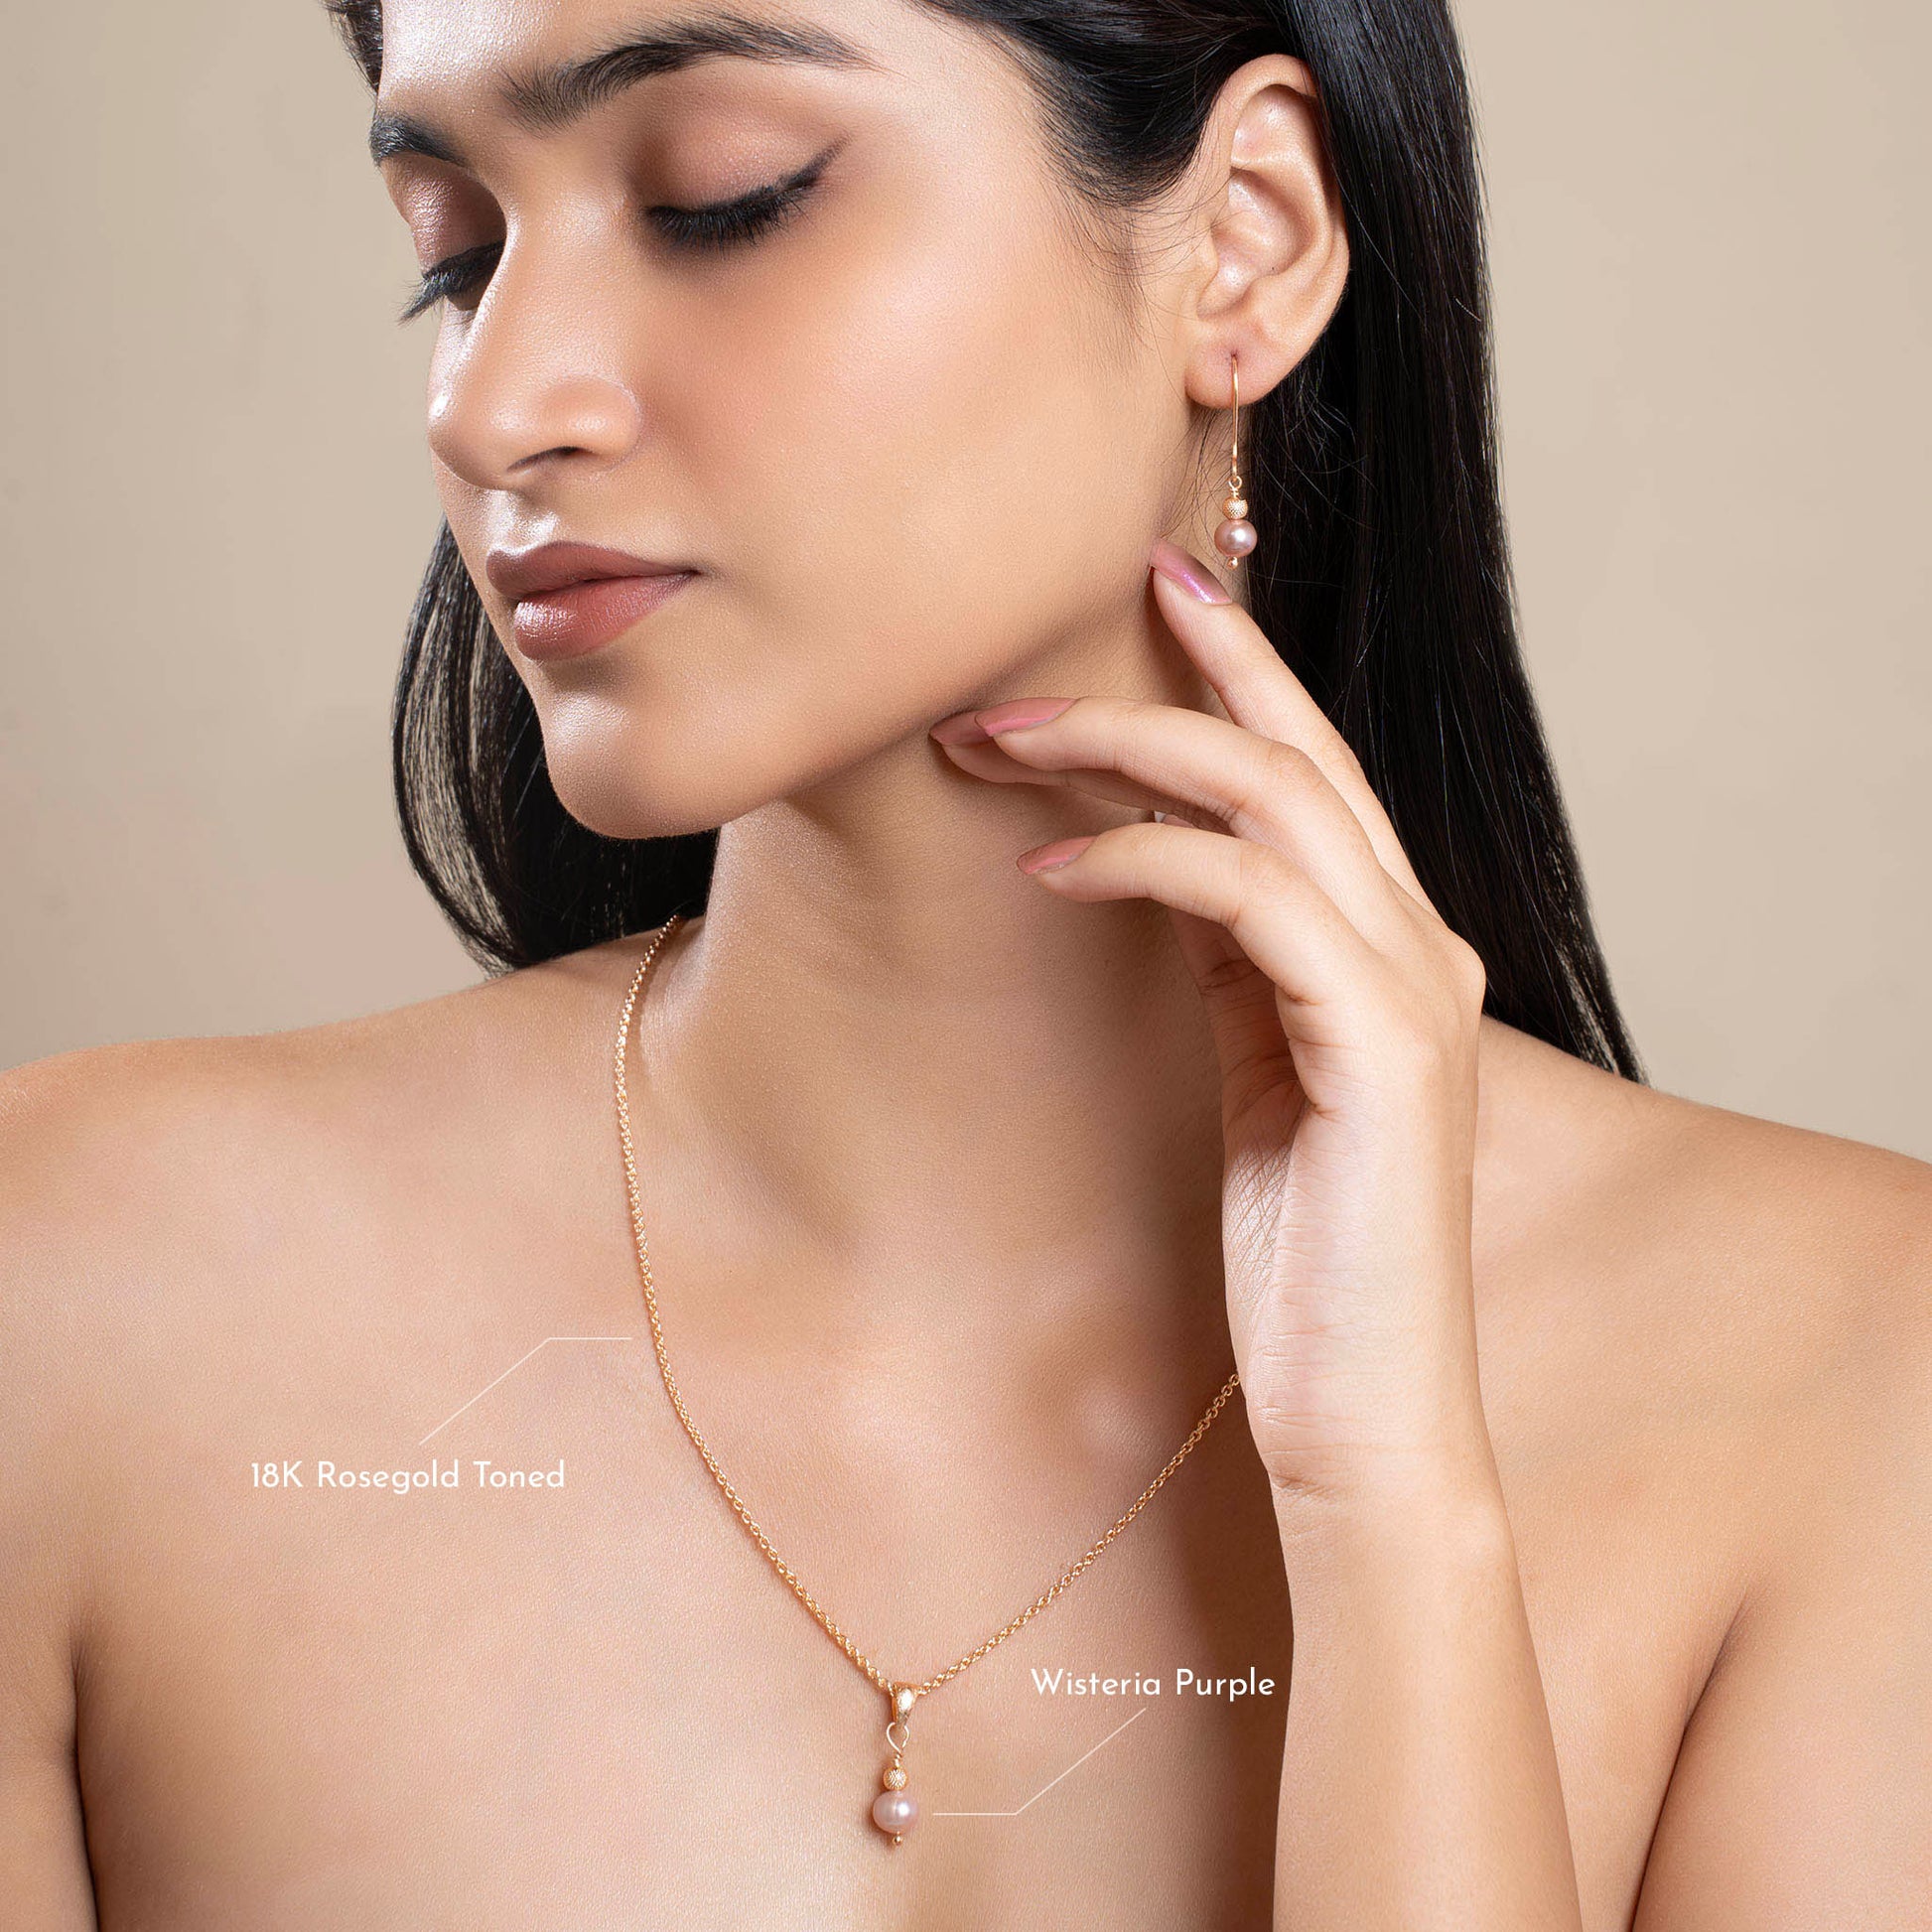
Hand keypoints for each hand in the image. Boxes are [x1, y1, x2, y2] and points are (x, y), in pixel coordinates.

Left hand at [928, 540, 1494, 1511]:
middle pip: (1295, 751)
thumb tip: (1142, 858)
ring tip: (1000, 744)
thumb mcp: (1251, 1072)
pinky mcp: (1387, 1046)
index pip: (1312, 768)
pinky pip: (1247, 897)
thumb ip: (1231, 962)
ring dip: (1124, 752)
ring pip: (1273, 797)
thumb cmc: (1300, 1257)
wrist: (1364, 1413)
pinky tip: (1048, 870)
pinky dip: (1141, 861)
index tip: (1154, 589)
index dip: (1237, 667)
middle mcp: (1422, 945)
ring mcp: (1415, 988)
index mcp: (1391, 948)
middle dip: (1166, 675)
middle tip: (1025, 661)